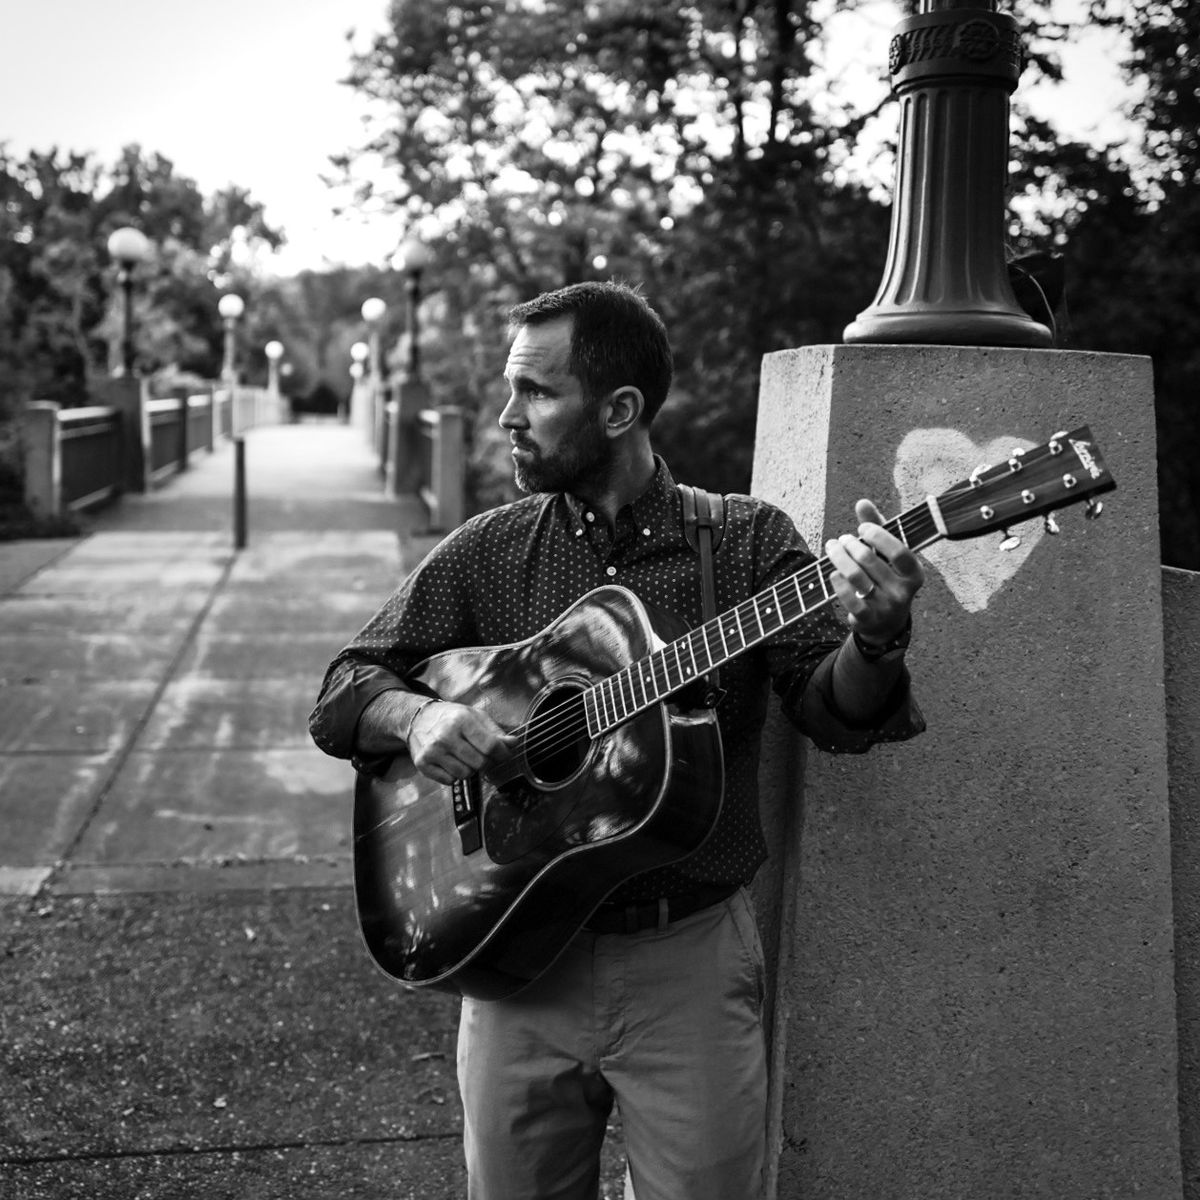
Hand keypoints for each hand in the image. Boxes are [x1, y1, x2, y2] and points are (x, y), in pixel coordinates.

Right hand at [408, 700, 515, 785]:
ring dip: (469, 769)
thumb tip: (514, 743)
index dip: (502, 754)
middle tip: (481, 755)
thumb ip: (496, 732)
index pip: (490, 746)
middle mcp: (445, 736)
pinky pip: (450, 781)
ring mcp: (432, 751)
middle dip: (486, 762)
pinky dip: (454, 775)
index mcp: (461, 720)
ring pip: (465, 775)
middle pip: (480, 763)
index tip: (503, 754)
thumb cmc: (452, 717)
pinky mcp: (422, 764)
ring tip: (464, 757)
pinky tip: (450, 761)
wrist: (420, 717)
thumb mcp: (475, 716)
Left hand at [825, 499, 923, 645]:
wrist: (886, 624)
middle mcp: (903, 592)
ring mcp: (886, 607)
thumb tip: (862, 502)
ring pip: (856, 577)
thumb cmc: (886, 578)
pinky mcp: (868, 619)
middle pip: (869, 561)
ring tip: (832, 549)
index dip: (878, 536)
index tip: (862, 528)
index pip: (899, 552)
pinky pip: (849, 598)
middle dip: (850, 545)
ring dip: (839, 559)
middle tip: (840, 539)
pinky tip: (833, 573)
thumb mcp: (887, 555)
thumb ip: (878, 528)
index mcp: (915, 573)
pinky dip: (838, 583)